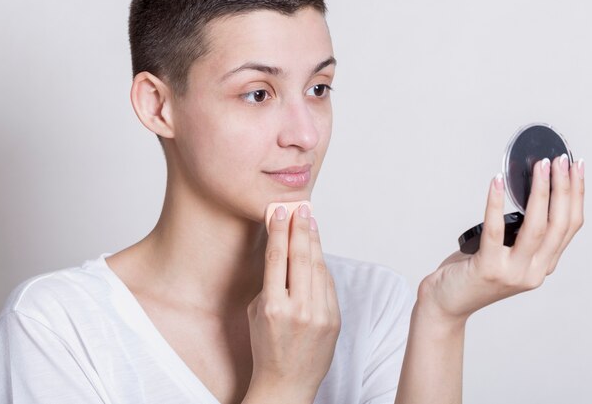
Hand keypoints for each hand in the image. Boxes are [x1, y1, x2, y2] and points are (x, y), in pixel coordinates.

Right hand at [244, 204, 340, 403]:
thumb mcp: (257, 312)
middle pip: (301, 256)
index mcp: (272, 306)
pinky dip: (322, 265)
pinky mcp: (334, 319)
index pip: (277, 257)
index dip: (278, 230)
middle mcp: (298, 308)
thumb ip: (270, 283)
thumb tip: (283, 251)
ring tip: (310, 223)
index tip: (279, 211)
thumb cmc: (267, 347)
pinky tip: (317, 251)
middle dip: (300, 228)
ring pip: (319, 267)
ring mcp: (319, 314)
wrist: (287, 382)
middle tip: (300, 208)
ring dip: (314, 242)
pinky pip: (328, 284)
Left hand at [418, 155, 584, 323]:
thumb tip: (525, 195)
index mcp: (542, 267)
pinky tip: (496, 182)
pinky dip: (495, 202)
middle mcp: (533, 272)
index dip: (576, 195)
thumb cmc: (471, 275)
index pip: (569, 227)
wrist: (446, 304)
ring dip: (540, 192)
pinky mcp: (487, 267)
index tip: (576, 169)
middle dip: (563, 188)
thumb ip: (519, 236)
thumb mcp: (506, 256)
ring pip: (536, 227)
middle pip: (558, 224)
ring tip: (541, 167)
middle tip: (561, 160)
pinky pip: (494, 229)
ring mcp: (512, 272)